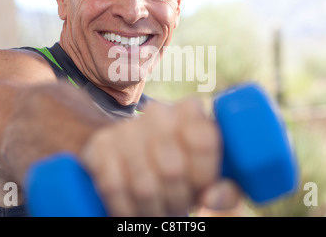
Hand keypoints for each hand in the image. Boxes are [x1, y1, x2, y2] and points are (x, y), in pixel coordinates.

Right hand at [80, 98, 240, 216]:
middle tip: (178, 206)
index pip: (203, 140)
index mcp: (190, 111)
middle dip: (177, 200)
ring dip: (152, 209)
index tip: (202, 190)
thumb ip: (225, 189)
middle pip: (172, 169)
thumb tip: (211, 197)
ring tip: (157, 211)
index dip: (204, 175)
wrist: (136, 159)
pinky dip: (125, 209)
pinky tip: (132, 212)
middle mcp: (158, 112)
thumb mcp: (210, 179)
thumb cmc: (184, 172)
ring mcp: (126, 127)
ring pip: (143, 184)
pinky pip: (113, 187)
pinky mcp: (100, 145)